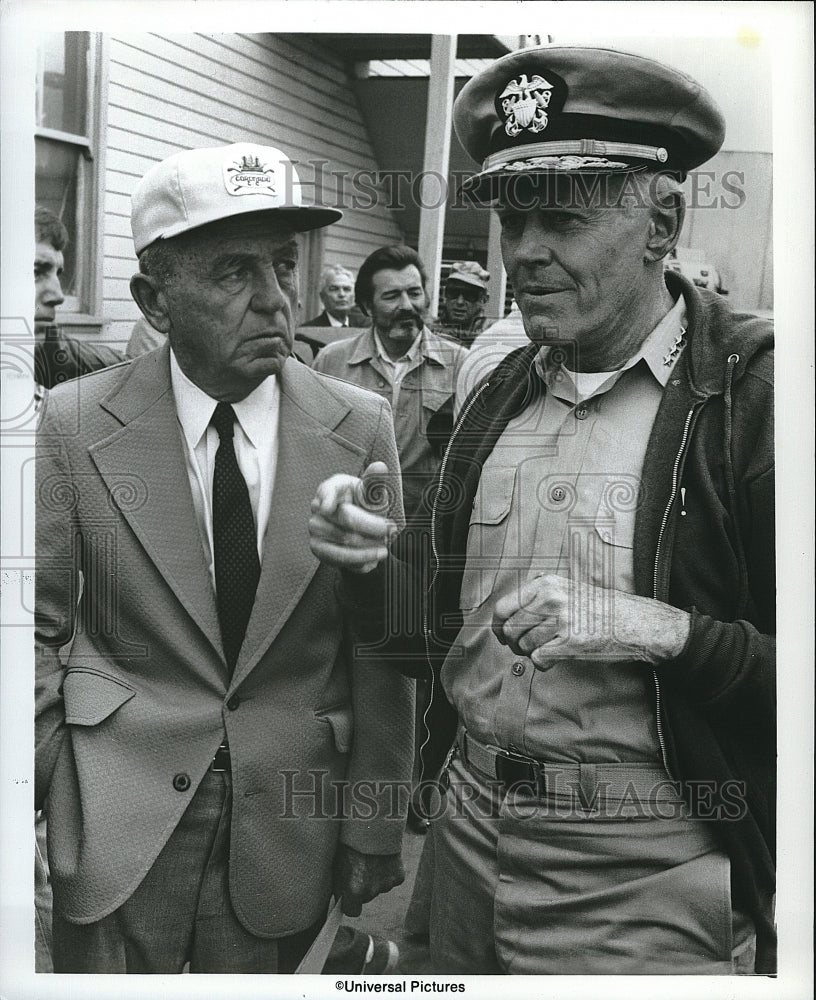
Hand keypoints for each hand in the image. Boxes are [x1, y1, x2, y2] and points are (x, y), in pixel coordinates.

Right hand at [309, 462, 397, 572]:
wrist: (359, 529)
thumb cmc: (364, 505)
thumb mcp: (372, 492)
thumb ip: (375, 481)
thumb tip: (380, 467)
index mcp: (331, 488)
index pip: (327, 491)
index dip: (326, 498)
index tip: (327, 507)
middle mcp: (318, 509)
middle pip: (346, 518)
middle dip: (373, 526)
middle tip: (392, 530)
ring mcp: (316, 530)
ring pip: (345, 542)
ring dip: (369, 547)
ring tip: (385, 548)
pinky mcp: (319, 550)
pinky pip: (341, 560)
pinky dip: (361, 561)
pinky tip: (373, 560)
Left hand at [332, 844, 404, 916]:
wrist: (371, 824)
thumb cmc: (350, 843)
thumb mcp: (338, 865)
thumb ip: (340, 885)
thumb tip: (340, 898)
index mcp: (354, 891)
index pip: (352, 911)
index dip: (350, 903)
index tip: (348, 896)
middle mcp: (371, 891)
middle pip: (366, 897)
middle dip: (363, 887)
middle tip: (359, 868)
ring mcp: (386, 884)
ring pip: (379, 888)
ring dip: (376, 878)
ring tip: (371, 859)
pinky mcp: (398, 876)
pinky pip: (392, 879)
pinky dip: (389, 871)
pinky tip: (383, 858)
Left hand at [492, 573, 689, 668]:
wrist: (634, 623)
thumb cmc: (600, 607)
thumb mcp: (568, 586)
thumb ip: (540, 589)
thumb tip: (512, 601)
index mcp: (546, 584)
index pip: (503, 607)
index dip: (499, 625)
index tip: (502, 634)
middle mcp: (550, 599)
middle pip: (509, 629)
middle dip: (513, 643)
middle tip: (525, 646)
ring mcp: (560, 621)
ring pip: (523, 646)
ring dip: (530, 653)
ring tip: (546, 649)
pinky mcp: (569, 643)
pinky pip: (538, 659)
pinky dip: (543, 663)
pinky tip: (554, 659)